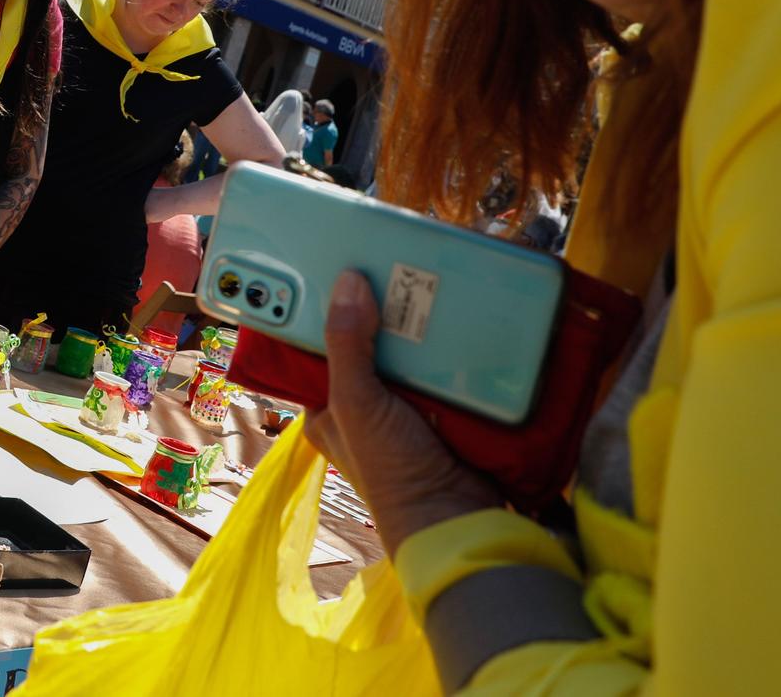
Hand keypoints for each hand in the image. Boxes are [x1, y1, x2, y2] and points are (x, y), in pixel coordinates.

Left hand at [306, 271, 501, 554]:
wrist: (460, 519)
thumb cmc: (393, 469)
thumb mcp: (357, 404)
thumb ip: (348, 346)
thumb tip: (346, 281)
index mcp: (329, 408)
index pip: (321, 349)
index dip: (327, 312)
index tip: (339, 267)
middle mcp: (364, 407)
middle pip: (369, 344)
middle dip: (380, 311)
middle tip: (389, 261)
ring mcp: (407, 408)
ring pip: (409, 353)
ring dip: (418, 325)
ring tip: (425, 274)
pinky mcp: (446, 410)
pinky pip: (444, 367)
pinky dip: (449, 345)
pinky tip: (457, 310)